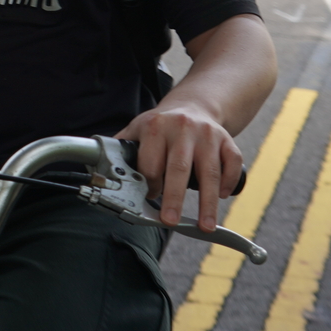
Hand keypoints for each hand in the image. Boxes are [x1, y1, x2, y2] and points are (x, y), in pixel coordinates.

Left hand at [115, 101, 241, 233]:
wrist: (193, 105)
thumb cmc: (162, 126)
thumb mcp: (137, 129)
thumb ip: (121, 149)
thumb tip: (98, 170)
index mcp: (156, 127)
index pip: (151, 163)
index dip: (148, 184)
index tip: (148, 198)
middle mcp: (182, 128)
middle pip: (179, 168)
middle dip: (174, 198)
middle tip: (170, 221)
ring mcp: (207, 134)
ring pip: (209, 172)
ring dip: (207, 203)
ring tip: (205, 226)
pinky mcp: (227, 140)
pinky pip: (232, 163)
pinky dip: (228, 182)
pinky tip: (221, 196)